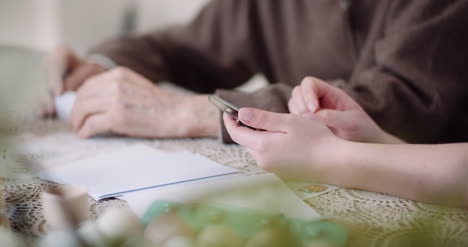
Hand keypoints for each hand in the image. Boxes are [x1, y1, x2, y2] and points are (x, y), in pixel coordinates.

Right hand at [38, 45, 106, 116]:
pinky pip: (38, 99)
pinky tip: (42, 115)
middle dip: (48, 96)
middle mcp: (48, 64)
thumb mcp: (91, 71)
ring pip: (41, 91)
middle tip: (52, 109)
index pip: (54, 63)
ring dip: (43, 103)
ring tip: (47, 114)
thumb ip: (78, 79)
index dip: (54, 80)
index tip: (58, 93)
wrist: (94, 76)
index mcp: (60, 52)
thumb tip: (62, 94)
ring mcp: (45, 77)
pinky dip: (40, 107)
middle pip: (45, 80)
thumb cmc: (95, 71)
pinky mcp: (44, 91)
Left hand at [70, 67, 218, 138]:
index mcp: (119, 74)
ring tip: (80, 130)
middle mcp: (115, 84)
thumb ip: (116, 89)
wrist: (179, 114)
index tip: (79, 111)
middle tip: (75, 123)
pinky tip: (86, 135)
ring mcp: (116, 100)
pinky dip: (84, 131)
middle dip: (75, 112)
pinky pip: (91, 124)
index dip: (79, 99)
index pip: (88, 85)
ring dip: (77, 122)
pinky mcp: (118, 117)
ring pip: (82, 110)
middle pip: (82, 97)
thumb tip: (94, 103)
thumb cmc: (161, 105)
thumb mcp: (136, 87)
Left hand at [224, 108, 343, 181]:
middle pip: (246, 141)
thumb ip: (262, 118)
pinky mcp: (280, 173)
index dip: (230, 121)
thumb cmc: (314, 139)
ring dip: (259, 136)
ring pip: (257, 149)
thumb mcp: (287, 122)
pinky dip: (269, 146)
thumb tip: (241, 114)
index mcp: (262, 146)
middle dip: (246, 127)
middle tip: (252, 114)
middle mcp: (263, 161)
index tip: (227, 111)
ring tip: (273, 125)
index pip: (236, 133)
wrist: (334, 163)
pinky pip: (267, 156)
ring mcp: (271, 169)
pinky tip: (283, 140)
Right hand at [288, 77, 402, 143]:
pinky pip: (294, 118)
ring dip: (296, 113)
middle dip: (300, 103)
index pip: (310, 83)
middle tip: (307, 118)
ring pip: (294, 104)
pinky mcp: (308, 124)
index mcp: (331, 93)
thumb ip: (331, 117)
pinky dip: (295, 122)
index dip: (307, 93)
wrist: (366, 146)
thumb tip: (309, 114)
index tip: (313, 109)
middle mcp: (320, 100)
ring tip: (307, 126)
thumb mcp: (351, 122)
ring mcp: (312, 112)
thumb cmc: (363, 131)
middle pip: (298, 91)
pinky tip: (305, 132)